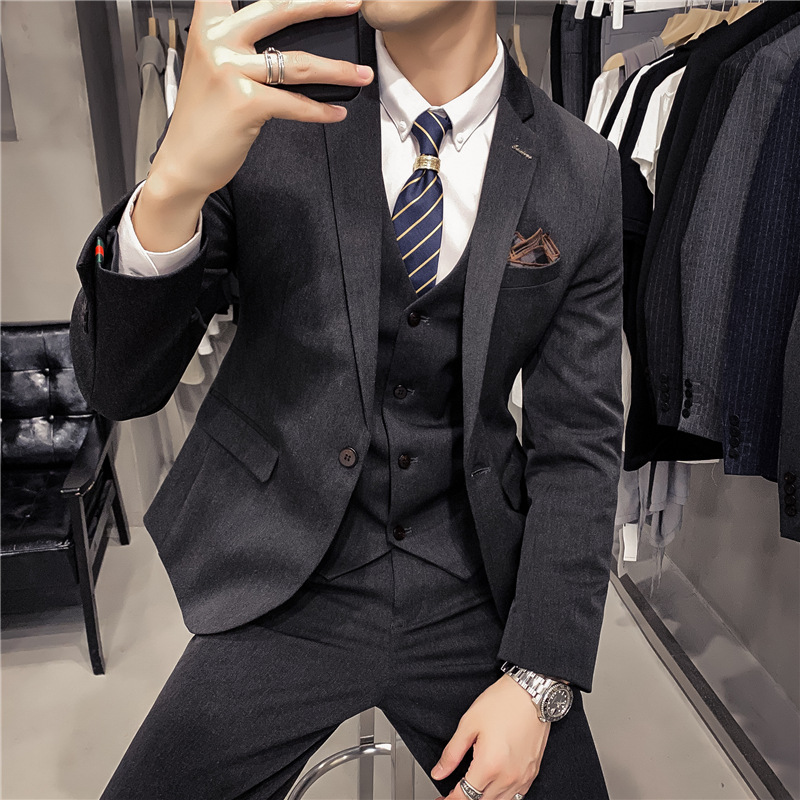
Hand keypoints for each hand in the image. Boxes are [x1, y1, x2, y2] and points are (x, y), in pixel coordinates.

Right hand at [151, 0, 373, 198]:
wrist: (182, 162)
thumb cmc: (203, 119)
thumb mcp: (212, 68)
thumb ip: (239, 46)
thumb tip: (285, 43)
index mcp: (208, 26)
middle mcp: (217, 41)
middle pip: (279, 9)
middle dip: (323, 4)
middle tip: (353, 4)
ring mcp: (230, 71)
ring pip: (297, 63)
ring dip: (337, 69)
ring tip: (362, 73)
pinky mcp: (245, 103)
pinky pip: (295, 104)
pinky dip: (320, 111)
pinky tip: (336, 113)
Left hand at [430, 674, 549, 799]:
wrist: (532, 693)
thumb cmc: (502, 703)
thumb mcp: (469, 723)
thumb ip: (452, 753)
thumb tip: (439, 772)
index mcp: (489, 766)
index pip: (465, 797)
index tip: (441, 799)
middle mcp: (508, 777)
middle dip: (464, 799)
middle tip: (452, 794)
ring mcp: (523, 777)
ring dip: (483, 799)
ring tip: (471, 789)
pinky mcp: (532, 772)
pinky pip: (515, 796)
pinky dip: (501, 796)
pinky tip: (493, 786)